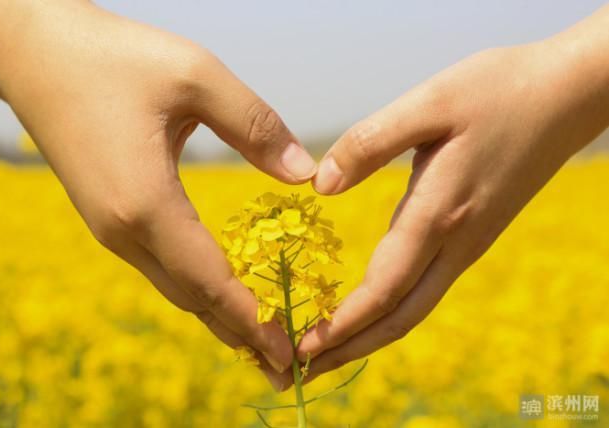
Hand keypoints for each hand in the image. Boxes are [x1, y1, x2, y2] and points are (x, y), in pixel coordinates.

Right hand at [0, 1, 318, 385]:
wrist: (36, 54)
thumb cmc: (114, 58)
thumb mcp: (195, 75)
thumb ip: (256, 125)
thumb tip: (306, 173)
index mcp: (145, 203)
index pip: (210, 281)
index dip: (253, 320)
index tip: (289, 353)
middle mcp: (124, 230)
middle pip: (193, 299)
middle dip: (241, 334)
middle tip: (285, 368)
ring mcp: (111, 228)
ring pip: (176, 288)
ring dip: (220, 317)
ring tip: (262, 342)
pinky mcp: (109, 217)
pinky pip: (162, 268)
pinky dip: (199, 290)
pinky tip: (222, 294)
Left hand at [297, 9, 608, 380]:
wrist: (570, 94)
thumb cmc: (500, 90)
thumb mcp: (430, 102)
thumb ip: (371, 142)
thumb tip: (320, 185)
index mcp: (440, 212)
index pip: (383, 289)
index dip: (342, 324)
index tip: (302, 347)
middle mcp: (457, 241)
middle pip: (399, 316)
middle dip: (350, 348)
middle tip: (305, 370)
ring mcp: (470, 243)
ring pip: (414, 308)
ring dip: (368, 335)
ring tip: (329, 350)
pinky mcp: (474, 234)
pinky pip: (426, 288)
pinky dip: (391, 311)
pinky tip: (370, 309)